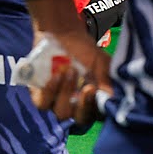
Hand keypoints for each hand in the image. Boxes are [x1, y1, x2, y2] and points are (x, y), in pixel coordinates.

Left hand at [26, 0, 109, 123]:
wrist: (61, 33)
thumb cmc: (84, 49)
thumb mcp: (100, 61)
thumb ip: (106, 78)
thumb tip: (111, 97)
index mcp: (93, 101)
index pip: (97, 115)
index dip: (96, 108)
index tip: (96, 90)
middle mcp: (75, 106)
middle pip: (80, 120)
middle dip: (83, 105)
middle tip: (87, 86)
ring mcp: (57, 102)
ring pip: (61, 113)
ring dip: (66, 92)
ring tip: (69, 70)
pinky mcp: (41, 95)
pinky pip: (43, 104)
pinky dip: (50, 92)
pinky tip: (55, 76)